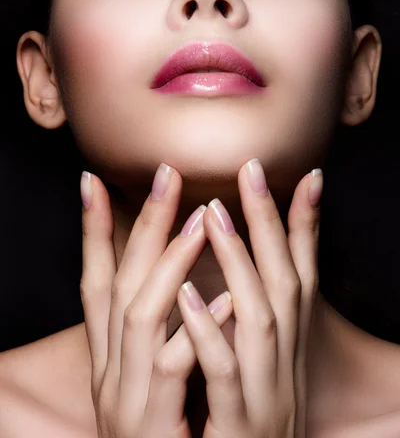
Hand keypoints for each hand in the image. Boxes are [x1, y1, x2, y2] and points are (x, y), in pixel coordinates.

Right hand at [79, 165, 232, 437]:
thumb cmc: (159, 434)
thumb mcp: (147, 381)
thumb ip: (155, 336)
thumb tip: (175, 286)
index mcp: (109, 358)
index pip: (95, 282)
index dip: (91, 231)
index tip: (92, 182)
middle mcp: (110, 369)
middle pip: (120, 283)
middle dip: (141, 226)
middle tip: (166, 175)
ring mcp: (127, 395)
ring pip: (141, 314)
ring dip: (170, 263)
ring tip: (202, 220)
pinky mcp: (153, 421)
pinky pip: (174, 366)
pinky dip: (196, 327)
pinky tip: (225, 295)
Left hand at [176, 160, 322, 437]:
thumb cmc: (249, 422)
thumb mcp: (260, 367)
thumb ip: (250, 321)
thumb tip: (242, 277)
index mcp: (286, 348)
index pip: (301, 276)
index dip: (304, 226)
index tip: (306, 177)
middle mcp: (284, 363)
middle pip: (284, 283)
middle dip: (269, 225)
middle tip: (250, 171)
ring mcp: (266, 393)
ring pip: (260, 318)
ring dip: (239, 263)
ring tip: (213, 214)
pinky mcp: (240, 427)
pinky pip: (228, 375)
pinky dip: (211, 332)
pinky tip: (187, 293)